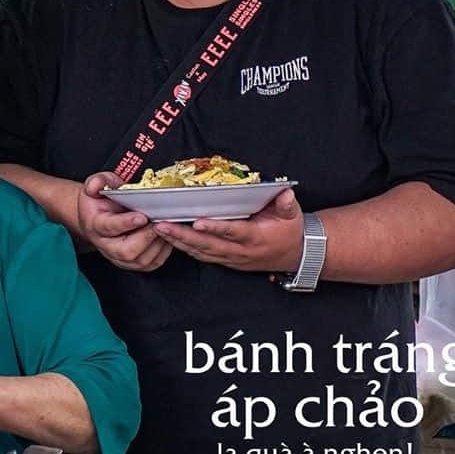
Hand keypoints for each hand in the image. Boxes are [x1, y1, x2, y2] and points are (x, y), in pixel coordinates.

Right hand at [77, 172, 172, 271]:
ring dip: (157, 244)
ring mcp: (118, 257)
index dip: (126, 223)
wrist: (95, 216)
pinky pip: (150, 264)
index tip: (142, 217)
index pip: (109, 227)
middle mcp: (106, 244)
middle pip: (126, 251)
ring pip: (140, 260)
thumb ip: (97, 181)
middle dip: (146, 237)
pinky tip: (165, 237)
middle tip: (158, 222)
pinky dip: (162, 252)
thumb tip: (96, 185)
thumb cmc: (99, 201)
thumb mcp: (96, 184)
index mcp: (96, 224)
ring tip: (164, 227)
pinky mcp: (131, 263)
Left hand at [154, 189, 304, 271]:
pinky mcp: (226, 261)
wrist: (294, 256)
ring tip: (160, 230)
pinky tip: (171, 240)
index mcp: (255, 237)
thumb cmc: (289, 232)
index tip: (197, 223)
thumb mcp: (292, 215)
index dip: (215, 228)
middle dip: (183, 235)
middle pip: (208, 244)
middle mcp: (240, 251)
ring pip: (201, 252)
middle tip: (162, 225)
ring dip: (179, 242)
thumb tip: (285, 192)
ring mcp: (232, 259)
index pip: (232, 232)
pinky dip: (185, 249)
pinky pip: (203, 256)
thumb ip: (286, 204)